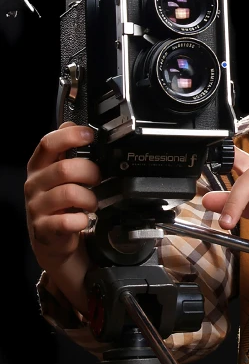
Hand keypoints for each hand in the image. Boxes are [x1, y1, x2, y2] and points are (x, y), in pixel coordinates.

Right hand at [24, 122, 100, 266]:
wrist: (51, 239)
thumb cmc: (59, 203)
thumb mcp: (58, 173)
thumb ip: (65, 150)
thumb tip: (72, 124)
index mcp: (39, 167)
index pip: (48, 143)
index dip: (69, 136)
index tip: (89, 135)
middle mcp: (35, 184)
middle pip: (64, 168)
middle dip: (89, 172)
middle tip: (97, 179)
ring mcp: (37, 207)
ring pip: (68, 193)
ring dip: (89, 198)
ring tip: (92, 202)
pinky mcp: (44, 229)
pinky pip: (67, 221)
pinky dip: (81, 220)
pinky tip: (83, 219)